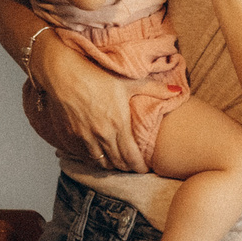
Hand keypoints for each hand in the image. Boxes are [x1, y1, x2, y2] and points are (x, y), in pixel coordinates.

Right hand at [29, 30, 157, 170]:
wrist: (62, 72)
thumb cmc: (96, 74)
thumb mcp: (128, 81)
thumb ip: (155, 89)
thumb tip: (178, 92)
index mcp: (118, 125)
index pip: (132, 158)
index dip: (139, 167)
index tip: (144, 168)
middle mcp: (101, 136)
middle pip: (117, 164)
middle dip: (126, 167)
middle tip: (132, 166)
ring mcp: (84, 138)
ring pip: (100, 163)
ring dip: (109, 165)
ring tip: (116, 162)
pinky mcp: (69, 136)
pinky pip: (83, 156)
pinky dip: (92, 158)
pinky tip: (97, 153)